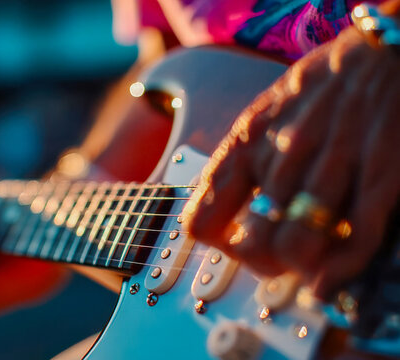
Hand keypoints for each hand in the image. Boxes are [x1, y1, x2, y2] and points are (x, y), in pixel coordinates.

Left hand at [183, 27, 399, 298]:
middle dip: (261, 263)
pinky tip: (328, 283)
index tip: (227, 242)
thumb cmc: (318, 87)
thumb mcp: (261, 115)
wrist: (382, 52)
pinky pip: (355, 240)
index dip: (213, 242)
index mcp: (246, 143)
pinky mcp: (380, 177)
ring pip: (297, 247)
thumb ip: (241, 163)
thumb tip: (223, 214)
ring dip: (298, 268)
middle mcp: (283, 157)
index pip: (204, 216)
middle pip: (252, 243)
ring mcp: (332, 168)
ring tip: (304, 264)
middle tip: (273, 260)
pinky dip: (338, 272)